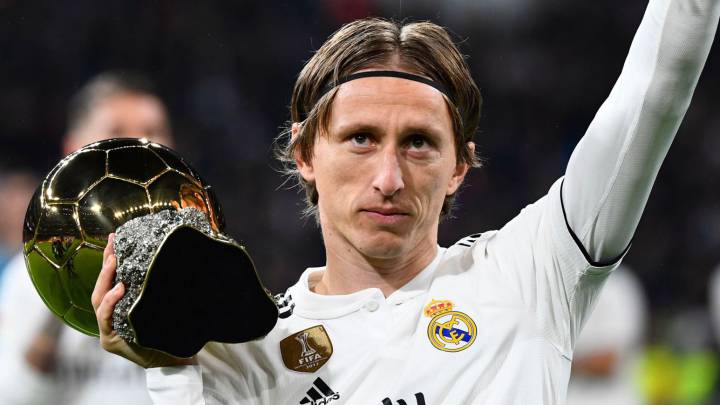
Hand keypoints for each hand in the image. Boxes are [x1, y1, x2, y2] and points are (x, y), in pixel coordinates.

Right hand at [91, 233, 197, 368]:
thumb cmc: (170, 329)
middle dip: (105, 264)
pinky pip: (106, 318)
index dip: (110, 258)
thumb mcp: (161, 301)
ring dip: (106, 280)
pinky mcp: (110, 340)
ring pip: (98, 301)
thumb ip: (155, 285)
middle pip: (100, 286)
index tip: (115, 236)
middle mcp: (110, 316)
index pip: (111, 279)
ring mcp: (107, 329)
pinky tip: (119, 289)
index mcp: (120, 306)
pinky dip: (111, 302)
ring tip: (114, 262)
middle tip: (112, 245)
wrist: (173, 360)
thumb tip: (169, 254)